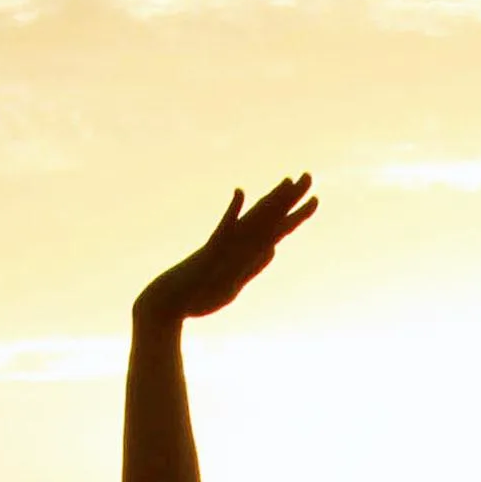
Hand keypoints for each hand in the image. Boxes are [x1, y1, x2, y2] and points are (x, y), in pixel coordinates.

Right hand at [141, 176, 314, 324]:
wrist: (166, 305)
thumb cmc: (198, 297)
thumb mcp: (236, 284)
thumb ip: (254, 266)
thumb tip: (273, 249)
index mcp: (245, 253)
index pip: (276, 230)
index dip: (296, 216)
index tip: (314, 200)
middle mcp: (236, 244)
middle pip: (269, 217)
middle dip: (291, 198)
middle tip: (309, 175)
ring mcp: (223, 246)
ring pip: (252, 219)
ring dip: (270, 200)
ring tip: (289, 180)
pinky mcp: (208, 252)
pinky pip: (222, 230)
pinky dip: (231, 212)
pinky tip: (239, 192)